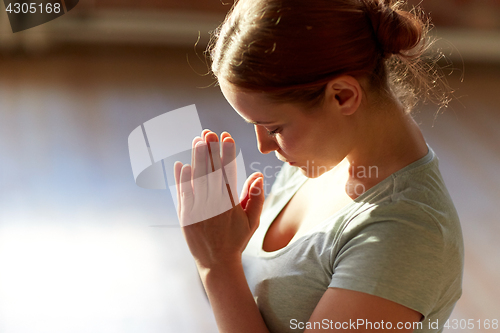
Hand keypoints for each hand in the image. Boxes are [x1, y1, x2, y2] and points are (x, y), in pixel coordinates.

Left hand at [174, 130, 264, 268]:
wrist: (216, 262)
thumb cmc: (236, 240)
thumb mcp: (252, 220)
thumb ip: (256, 197)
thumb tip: (258, 176)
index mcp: (231, 204)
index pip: (229, 173)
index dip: (227, 154)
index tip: (227, 138)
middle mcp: (214, 205)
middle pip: (211, 171)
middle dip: (210, 150)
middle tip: (208, 133)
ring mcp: (198, 210)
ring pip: (196, 179)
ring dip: (196, 159)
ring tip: (197, 141)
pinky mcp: (185, 216)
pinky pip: (182, 193)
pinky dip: (181, 179)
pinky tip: (182, 164)